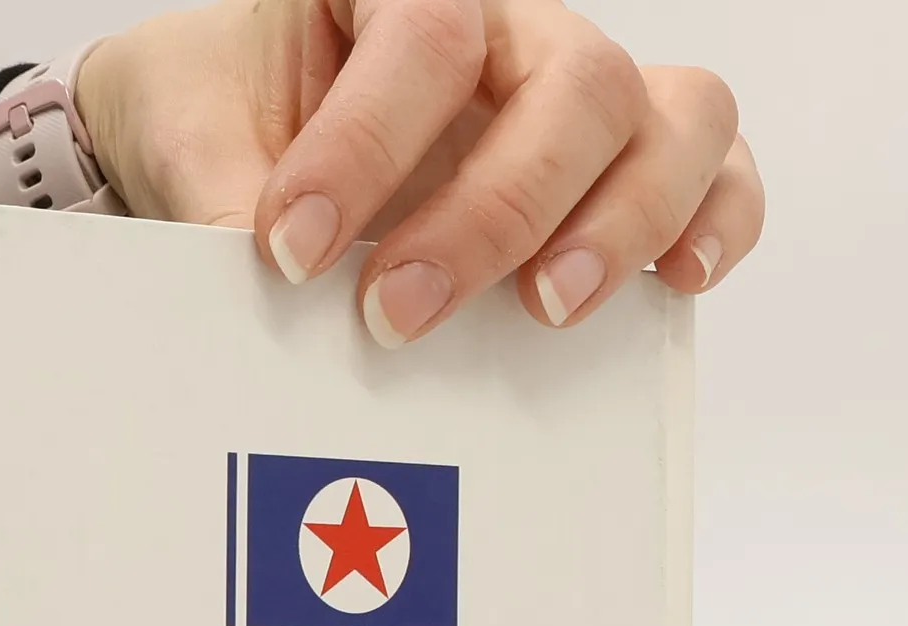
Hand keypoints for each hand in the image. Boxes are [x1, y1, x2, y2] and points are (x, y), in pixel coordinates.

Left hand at [75, 0, 763, 346]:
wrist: (242, 141)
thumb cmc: (226, 119)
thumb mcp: (189, 141)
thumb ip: (217, 194)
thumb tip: (252, 275)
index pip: (422, 33)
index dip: (364, 147)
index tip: (289, 250)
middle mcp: (512, 30)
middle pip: (571, 84)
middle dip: (489, 213)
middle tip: (395, 314)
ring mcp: (581, 97)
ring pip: (671, 118)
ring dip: (622, 223)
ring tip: (547, 311)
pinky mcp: (625, 170)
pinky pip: (718, 172)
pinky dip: (717, 223)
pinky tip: (677, 283)